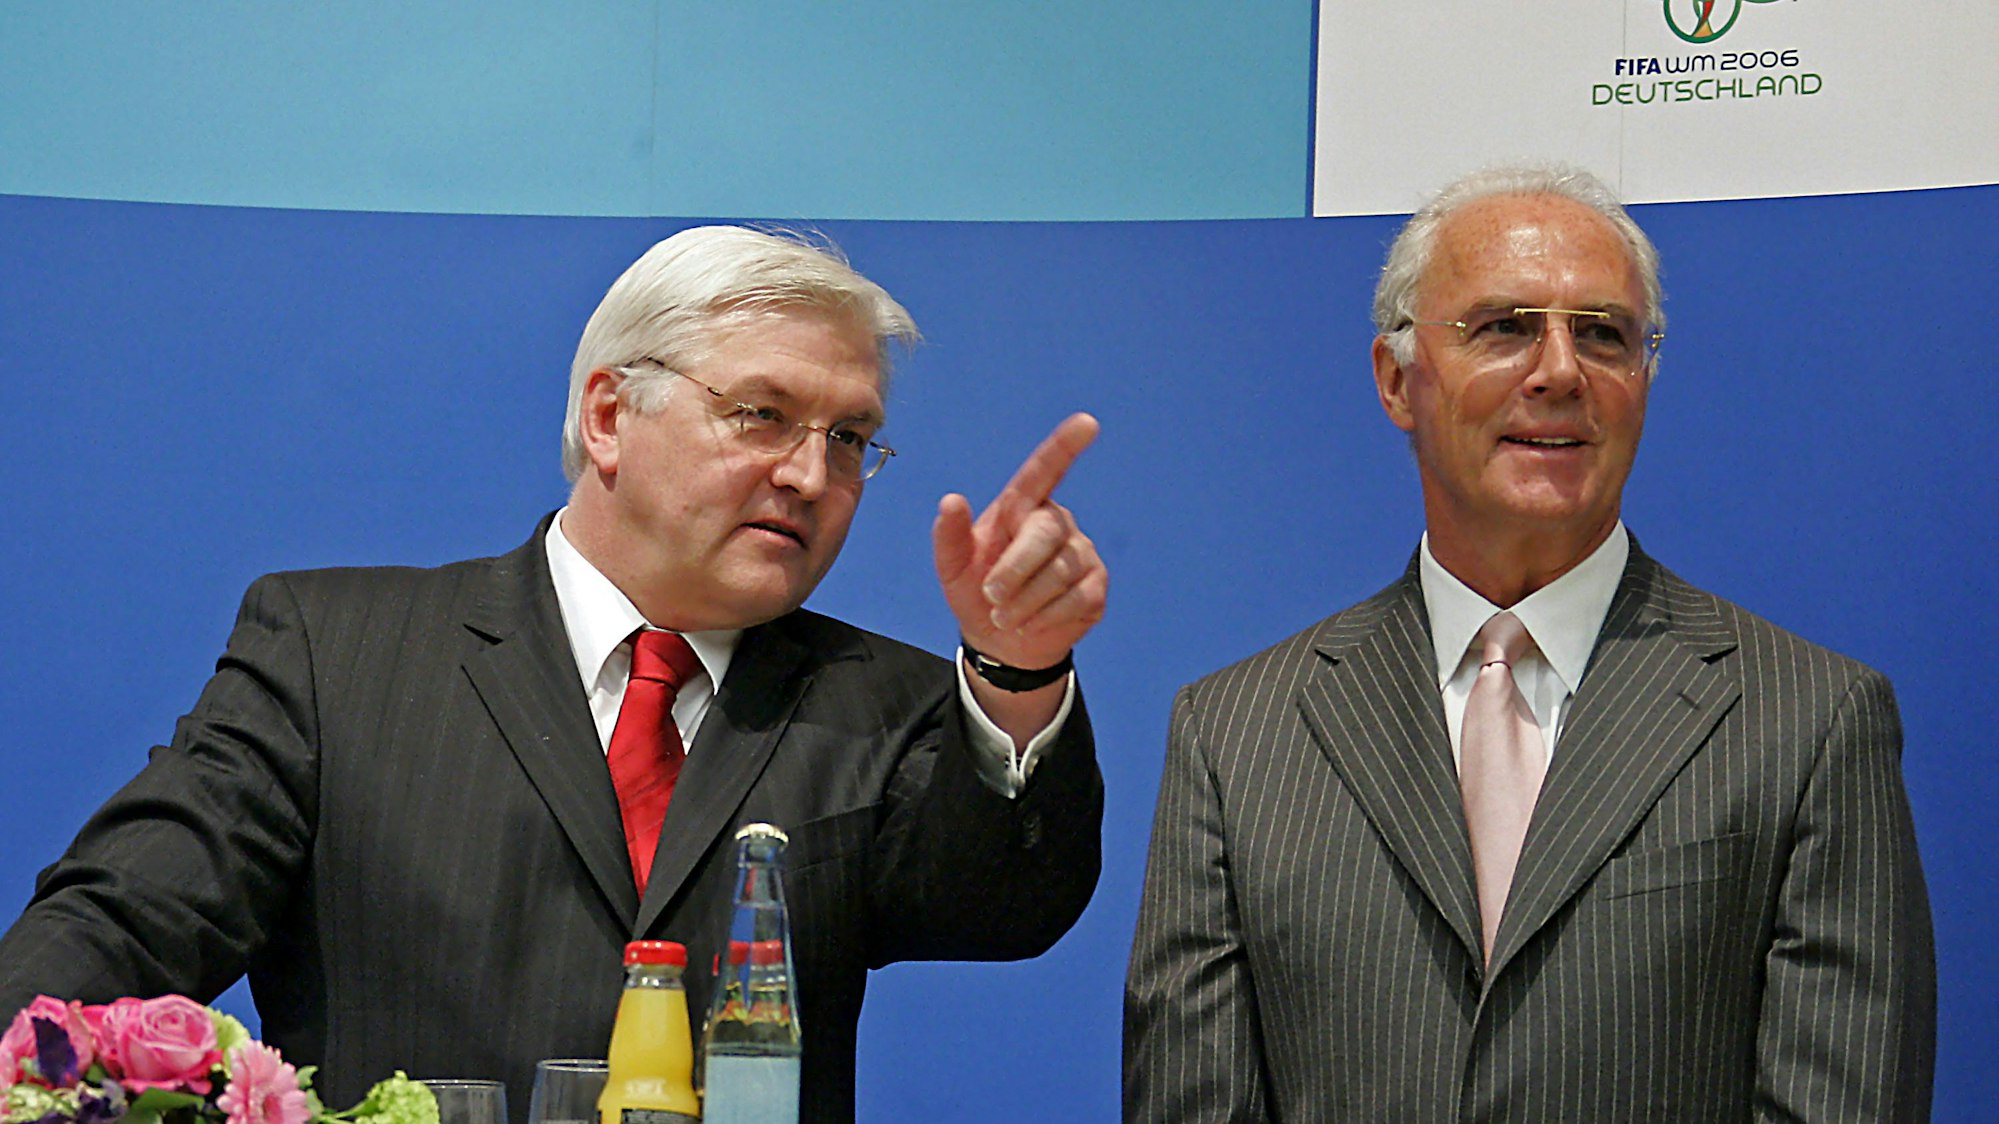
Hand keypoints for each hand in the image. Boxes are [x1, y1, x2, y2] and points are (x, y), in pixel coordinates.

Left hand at [933, 413, 1107, 672]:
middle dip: (1015, 569)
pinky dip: (1046, 616)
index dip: (1065, 446)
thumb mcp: (952, 566)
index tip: (1087, 423)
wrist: (1001, 642)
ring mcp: (1081, 553)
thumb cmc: (976, 592)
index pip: (1044, 471)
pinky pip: (1076, 598)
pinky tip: (1029, 624)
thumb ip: (949, 535)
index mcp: (1022, 507)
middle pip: (1044, 534)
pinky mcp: (1095, 586)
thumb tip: (951, 500)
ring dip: (1025, 601)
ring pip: (1059, 572)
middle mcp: (1056, 523)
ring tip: (1004, 617)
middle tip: (991, 596)